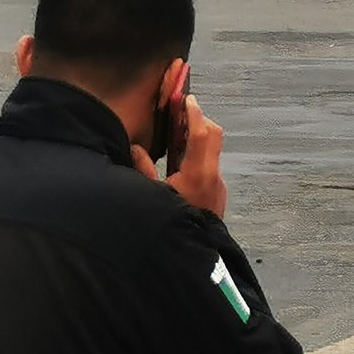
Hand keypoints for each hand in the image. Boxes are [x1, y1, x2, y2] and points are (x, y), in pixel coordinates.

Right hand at [129, 97, 226, 218]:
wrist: (198, 255)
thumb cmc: (174, 227)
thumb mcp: (153, 198)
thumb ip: (143, 170)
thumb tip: (134, 148)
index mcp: (198, 174)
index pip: (201, 133)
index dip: (193, 112)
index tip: (186, 98)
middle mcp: (213, 176)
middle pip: (213, 135)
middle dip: (198, 119)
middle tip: (180, 111)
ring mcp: (218, 184)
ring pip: (212, 150)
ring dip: (197, 137)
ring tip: (176, 132)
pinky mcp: (217, 192)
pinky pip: (209, 165)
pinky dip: (197, 155)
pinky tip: (180, 160)